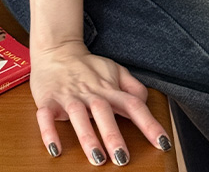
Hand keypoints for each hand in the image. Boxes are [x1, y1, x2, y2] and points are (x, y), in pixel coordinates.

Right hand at [31, 40, 170, 164]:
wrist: (56, 49)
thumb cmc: (88, 66)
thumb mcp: (115, 70)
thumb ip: (132, 87)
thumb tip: (146, 102)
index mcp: (109, 88)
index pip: (133, 105)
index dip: (149, 124)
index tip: (163, 143)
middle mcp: (90, 92)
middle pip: (104, 112)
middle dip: (113, 136)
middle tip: (123, 159)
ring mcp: (68, 96)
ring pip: (78, 116)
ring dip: (87, 137)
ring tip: (96, 158)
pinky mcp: (47, 100)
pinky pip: (46, 116)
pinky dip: (49, 132)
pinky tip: (55, 149)